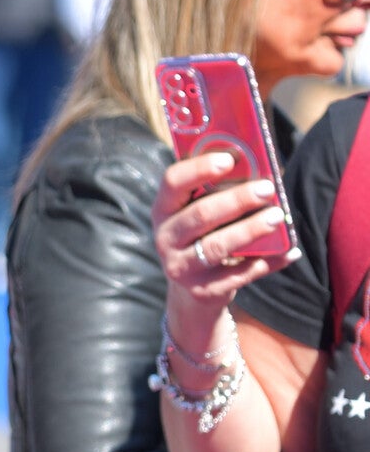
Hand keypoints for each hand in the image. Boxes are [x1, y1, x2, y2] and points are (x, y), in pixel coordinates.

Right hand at [152, 151, 282, 356]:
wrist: (192, 291)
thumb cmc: (204, 237)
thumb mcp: (198, 213)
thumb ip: (217, 192)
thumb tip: (261, 169)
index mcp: (164, 210)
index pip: (173, 182)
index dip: (199, 169)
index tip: (229, 160)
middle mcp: (166, 239)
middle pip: (200, 215)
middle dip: (237, 200)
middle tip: (267, 189)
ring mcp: (181, 267)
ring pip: (217, 246)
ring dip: (250, 230)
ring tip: (277, 217)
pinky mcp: (202, 291)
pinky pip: (237, 275)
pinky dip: (266, 262)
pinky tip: (288, 252)